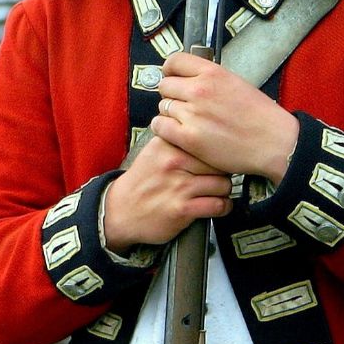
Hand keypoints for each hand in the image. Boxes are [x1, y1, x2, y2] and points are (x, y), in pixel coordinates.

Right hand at [102, 134, 234, 252]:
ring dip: (224, 190)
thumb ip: (176, 140)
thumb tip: (205, 132)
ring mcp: (179, 187)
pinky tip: (218, 205)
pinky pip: (218, 205)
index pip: (206, 142)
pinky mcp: (183, 209)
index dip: (216, 152)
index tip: (217, 158)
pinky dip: (223, 207)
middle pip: (219, 162)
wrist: (119, 212)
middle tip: (220, 176)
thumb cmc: (141, 182)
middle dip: (224, 171)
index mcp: (167, 145)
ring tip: (218, 192)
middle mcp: (173, 163)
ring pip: (223, 184)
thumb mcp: (153, 152)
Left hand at [152, 52, 299, 185]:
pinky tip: (177, 133)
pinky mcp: (189, 137)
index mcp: (213, 73)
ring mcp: (193, 113)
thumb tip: (189, 78)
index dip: (170, 70)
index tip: (172, 77)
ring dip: (170, 114)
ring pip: (163, 107)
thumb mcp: (236, 83)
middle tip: (182, 104)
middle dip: (171, 94)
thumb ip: (210, 79)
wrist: (275, 142)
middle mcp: (200, 90)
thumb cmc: (261, 116)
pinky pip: (160, 126)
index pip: (174, 61)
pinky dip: (164, 129)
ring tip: (186, 121)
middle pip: (165, 85)